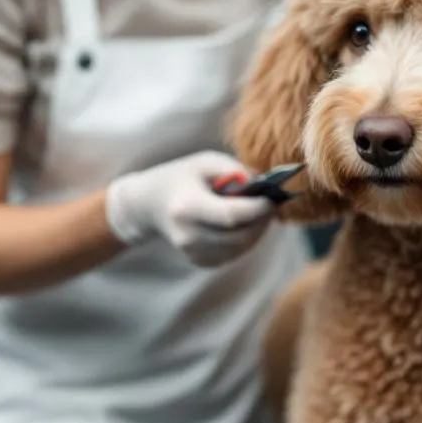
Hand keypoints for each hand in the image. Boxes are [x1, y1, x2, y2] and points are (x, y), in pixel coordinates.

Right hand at [105, 151, 276, 267]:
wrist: (149, 204)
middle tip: (271, 205)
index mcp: (187, 207)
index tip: (272, 198)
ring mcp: (192, 252)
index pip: (231, 215)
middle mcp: (188, 235)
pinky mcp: (199, 261)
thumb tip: (264, 186)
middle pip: (239, 237)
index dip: (258, 209)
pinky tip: (242, 224)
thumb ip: (235, 171)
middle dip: (262, 221)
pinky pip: (233, 254)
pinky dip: (245, 240)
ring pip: (240, 248)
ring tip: (259, 212)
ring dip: (256, 232)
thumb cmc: (181, 177)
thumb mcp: (205, 162)